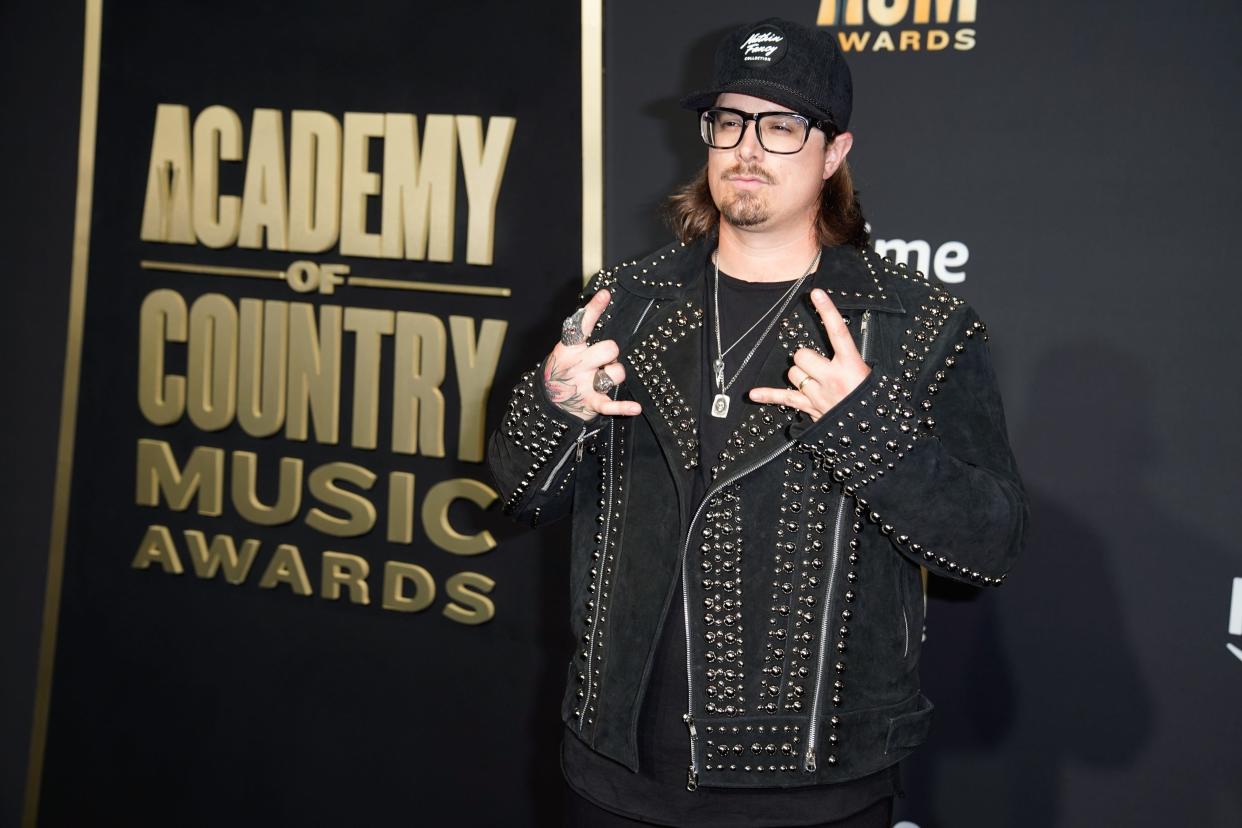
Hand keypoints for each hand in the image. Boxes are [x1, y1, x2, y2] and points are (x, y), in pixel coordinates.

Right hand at [543, 289, 642, 421]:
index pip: (581, 325)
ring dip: (615, 374)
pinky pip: (611, 406)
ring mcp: (583, 385)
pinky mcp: (591, 404)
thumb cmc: (563, 371)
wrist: (546, 406)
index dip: (594, 309)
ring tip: (605, 377)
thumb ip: (581, 335)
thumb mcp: (566, 351)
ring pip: (615, 373)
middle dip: (612, 352)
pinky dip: (623, 408)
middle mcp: (576, 365)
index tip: (606, 294)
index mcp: (568, 349)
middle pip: (609, 349)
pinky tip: (636, 407)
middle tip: (604, 359)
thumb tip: (601, 304)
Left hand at [747, 289, 870, 420]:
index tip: (816, 293)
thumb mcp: (868, 372)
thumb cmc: (870, 398)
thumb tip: (837, 340)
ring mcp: (819, 394)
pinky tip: (753, 394)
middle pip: (802, 355)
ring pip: (793, 374)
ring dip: (799, 374)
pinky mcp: (810, 407)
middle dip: (805, 357)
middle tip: (818, 364)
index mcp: (851, 365)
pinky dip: (768, 396)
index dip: (827, 311)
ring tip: (814, 381)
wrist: (872, 428)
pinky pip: (784, 399)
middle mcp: (833, 377)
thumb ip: (849, 357)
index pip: (837, 332)